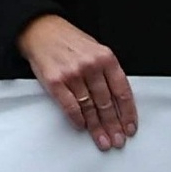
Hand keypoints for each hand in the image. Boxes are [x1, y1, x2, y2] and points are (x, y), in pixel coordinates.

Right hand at [19, 13, 136, 150]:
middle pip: (106, 103)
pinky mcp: (55, 82)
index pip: (122, 91)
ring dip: (97, 128)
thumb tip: (118, 104)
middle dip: (113, 126)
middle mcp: (90, 66)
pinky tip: (82, 127)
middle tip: (117, 141)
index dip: (127, 113)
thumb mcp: (95, 50)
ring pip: (90, 108)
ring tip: (103, 141)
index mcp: (105, 57)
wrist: (40, 30)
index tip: (129, 128)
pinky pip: (70, 107)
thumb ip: (107, 72)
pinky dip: (77, 120)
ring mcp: (72, 74)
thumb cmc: (70, 42)